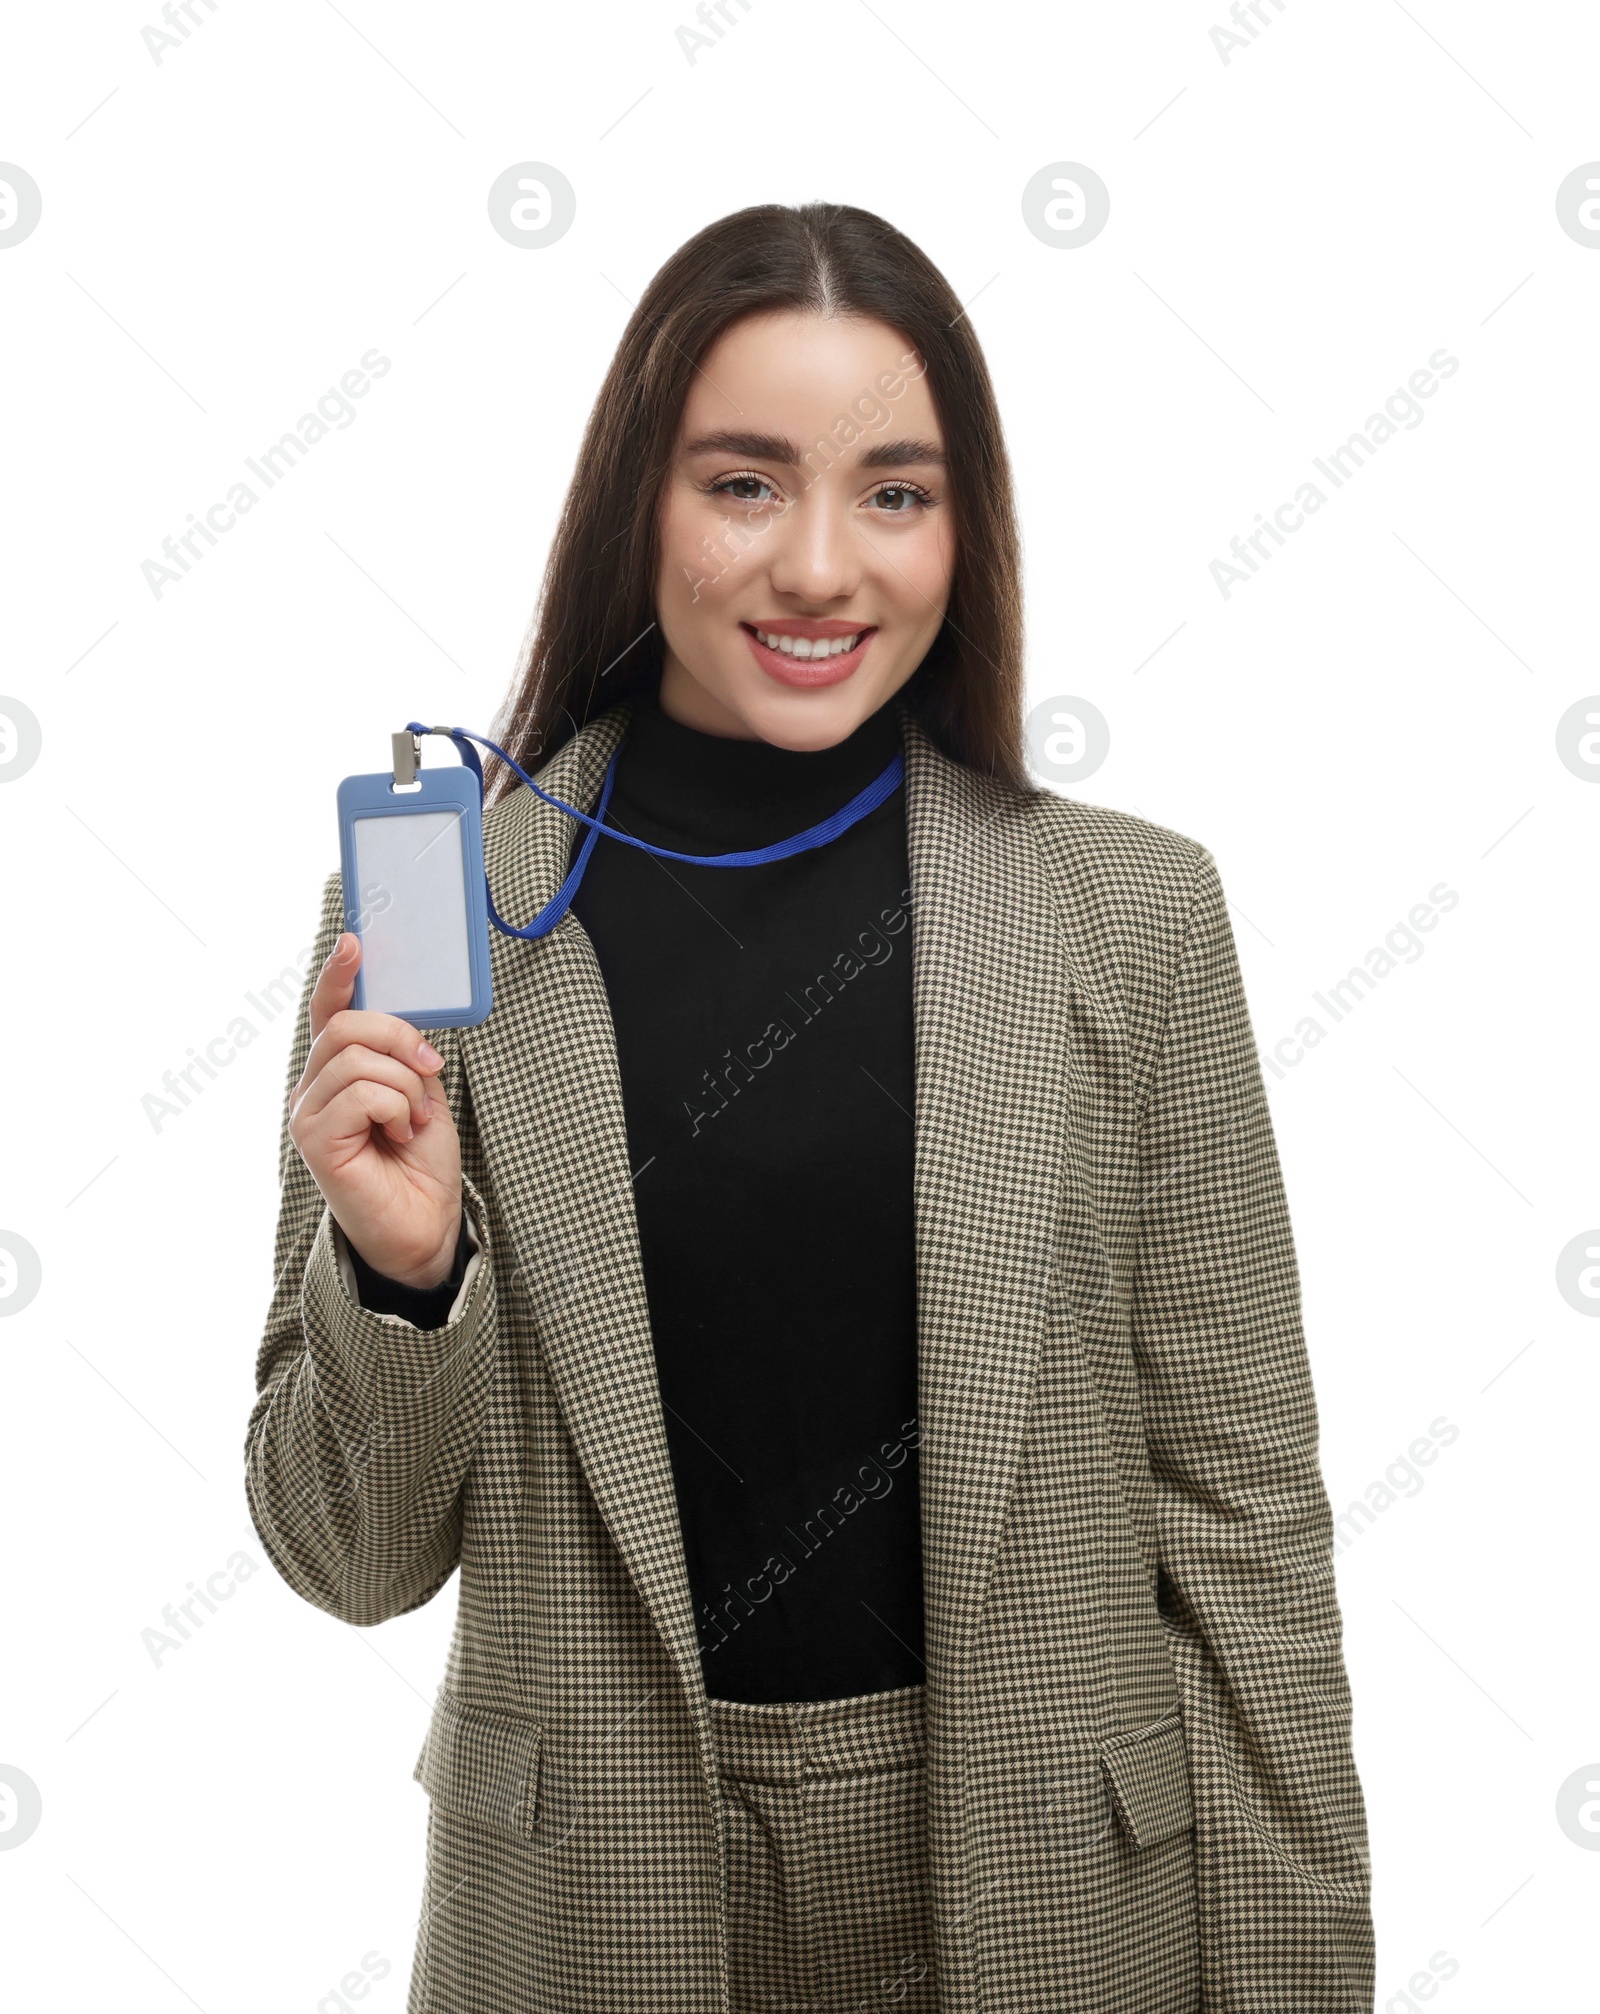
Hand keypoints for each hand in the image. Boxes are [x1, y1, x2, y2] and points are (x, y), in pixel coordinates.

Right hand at [288, 932, 463, 1288]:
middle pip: (346, 1025)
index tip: (354, 942)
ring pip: (356, 1057)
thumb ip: (402, 1056)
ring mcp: (307, 1114)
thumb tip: (402, 1022)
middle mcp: (313, 1088)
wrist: (425, 1224)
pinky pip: (360, 1093)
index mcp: (337, 1072)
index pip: (328, 1012)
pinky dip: (396, 1106)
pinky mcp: (313, 1140)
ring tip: (413, 1118)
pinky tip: (400, 1134)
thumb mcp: (421, 1093)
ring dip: (404, 1083)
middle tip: (430, 1068)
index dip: (337, 975)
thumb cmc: (419, 1162)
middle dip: (399, 1036)